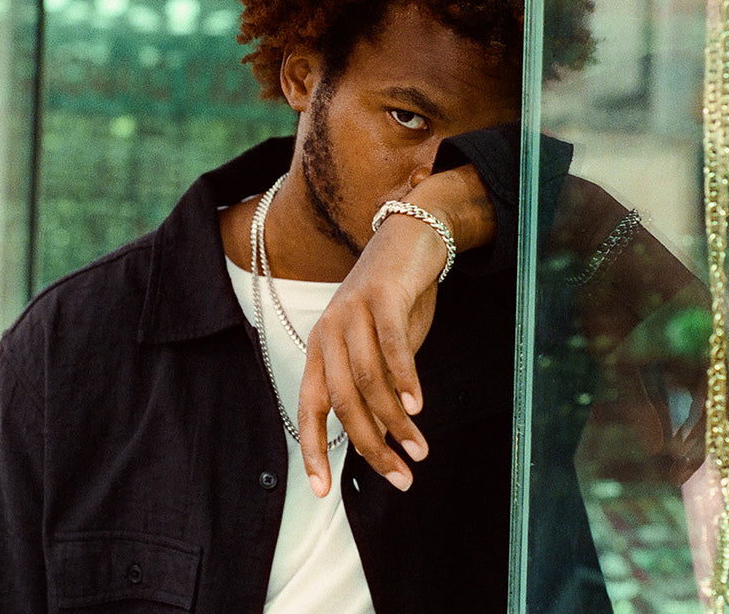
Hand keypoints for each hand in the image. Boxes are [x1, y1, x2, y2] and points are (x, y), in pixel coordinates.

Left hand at [298, 164, 496, 496]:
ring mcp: (352, 312)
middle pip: (342, 401)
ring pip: (367, 379)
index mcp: (321, 348)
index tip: (323, 490)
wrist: (409, 238)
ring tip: (419, 449)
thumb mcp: (381, 350)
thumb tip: (381, 436)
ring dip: (395, 422)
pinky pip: (391, 345)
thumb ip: (375, 387)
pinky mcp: (381, 296)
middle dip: (371, 446)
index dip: (313, 449)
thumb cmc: (395, 301)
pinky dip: (404, 378)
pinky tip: (419, 406)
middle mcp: (329, 332)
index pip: (309, 407)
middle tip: (402, 478)